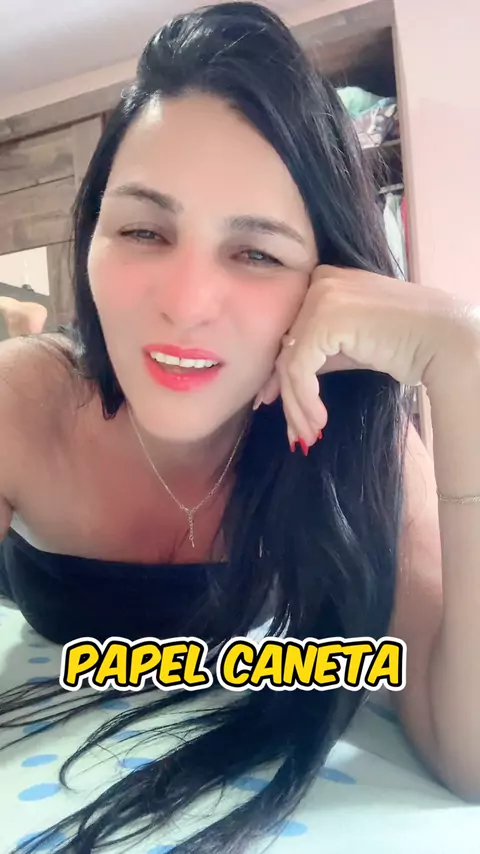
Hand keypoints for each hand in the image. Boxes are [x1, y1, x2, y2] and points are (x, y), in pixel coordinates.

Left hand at [254, 265, 478, 452]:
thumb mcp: (350, 345)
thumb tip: (278, 383)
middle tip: (296, 432)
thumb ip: (317, 353)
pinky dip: (306, 399)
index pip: (291, 333)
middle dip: (287, 396)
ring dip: (297, 406)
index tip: (278, 406)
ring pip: (290, 363)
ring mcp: (321, 297)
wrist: (443, 339)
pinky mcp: (324, 319)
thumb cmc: (405, 343)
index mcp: (323, 280)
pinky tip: (320, 421)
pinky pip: (300, 369)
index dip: (281, 375)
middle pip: (287, 349)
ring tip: (309, 435)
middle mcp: (318, 282)